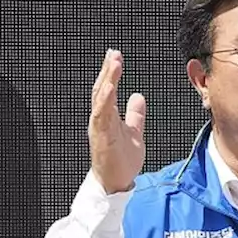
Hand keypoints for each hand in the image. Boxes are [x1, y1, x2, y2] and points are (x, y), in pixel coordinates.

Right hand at [88, 49, 144, 193]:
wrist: (115, 184)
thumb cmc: (121, 161)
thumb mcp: (134, 133)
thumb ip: (135, 115)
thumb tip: (138, 96)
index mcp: (107, 117)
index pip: (108, 90)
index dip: (111, 73)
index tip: (115, 56)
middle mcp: (100, 120)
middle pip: (102, 90)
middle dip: (107, 71)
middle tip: (113, 53)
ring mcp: (99, 128)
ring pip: (101, 100)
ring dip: (107, 81)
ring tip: (113, 64)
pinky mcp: (101, 138)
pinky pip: (101, 117)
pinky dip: (105, 102)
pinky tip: (111, 88)